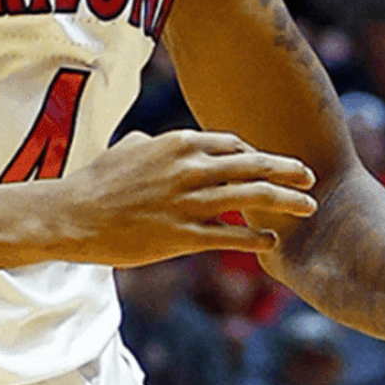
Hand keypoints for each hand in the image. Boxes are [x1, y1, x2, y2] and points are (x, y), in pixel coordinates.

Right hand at [59, 130, 317, 267]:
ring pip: (250, 198)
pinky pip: (229, 237)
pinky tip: (271, 242)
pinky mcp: (183, 235)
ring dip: (284, 202)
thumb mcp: (129, 148)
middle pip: (252, 166)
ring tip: (308, 207)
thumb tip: (157, 142)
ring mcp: (189, 202)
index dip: (255, 155)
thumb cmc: (97, 180)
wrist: (73, 215)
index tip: (269, 165)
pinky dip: (254, 239)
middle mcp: (191, 168)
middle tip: (310, 177)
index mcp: (180, 143)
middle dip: (286, 171)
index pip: (233, 144)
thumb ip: (154, 144)